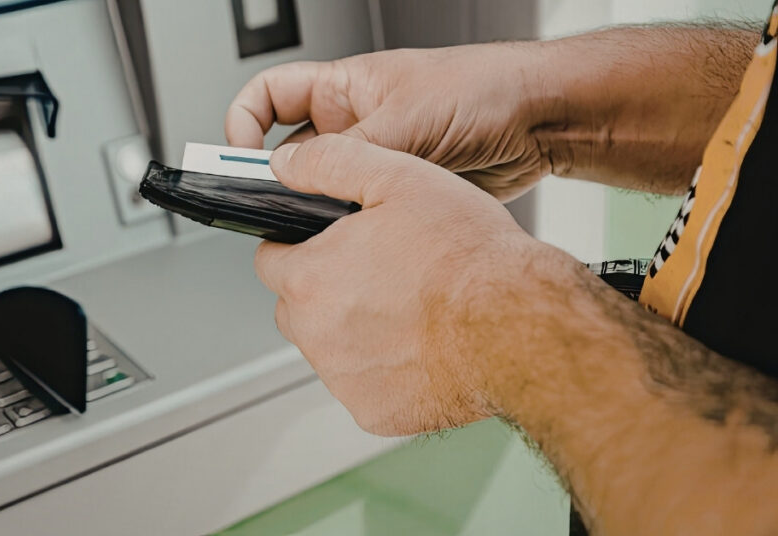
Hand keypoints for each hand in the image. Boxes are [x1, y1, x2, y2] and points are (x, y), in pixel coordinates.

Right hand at [226, 46, 553, 200]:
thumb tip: (292, 173)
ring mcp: (374, 162)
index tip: (238, 155)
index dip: (244, 122)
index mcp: (343, 89)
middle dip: (279, 181)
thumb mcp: (406, 117)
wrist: (541, 121)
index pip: (269, 97)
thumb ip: (347, 150)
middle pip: (289, 154)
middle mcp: (352, 125)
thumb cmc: (483, 89)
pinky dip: (351, 230)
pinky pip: (357, 215)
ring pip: (323, 192)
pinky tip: (358, 236)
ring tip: (322, 225)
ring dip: (319, 210)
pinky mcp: (395, 195)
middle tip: (271, 206)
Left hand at [255, 134, 564, 435]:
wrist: (519, 327)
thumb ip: (330, 163)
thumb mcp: (399, 178)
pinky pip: (363, 385)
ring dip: (352, 329)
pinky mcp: (373, 411)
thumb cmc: (468, 257)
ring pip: (328, 348)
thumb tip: (286, 163)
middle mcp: (315, 334)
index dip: (299, 245)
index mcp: (309, 277)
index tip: (329, 243)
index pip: (270, 259)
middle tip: (378, 272)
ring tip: (406, 307)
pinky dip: (382, 369)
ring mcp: (342, 378)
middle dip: (324, 288)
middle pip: (297, 306)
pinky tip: (418, 345)